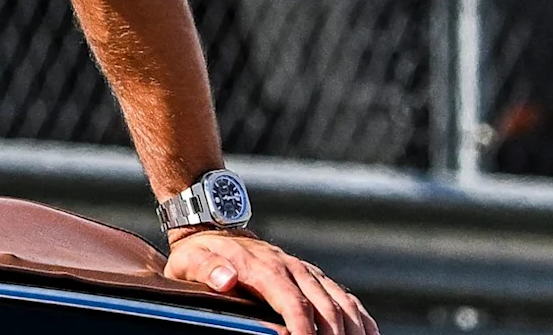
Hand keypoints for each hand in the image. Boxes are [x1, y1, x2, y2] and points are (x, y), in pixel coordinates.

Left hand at [165, 231, 373, 334]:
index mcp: (264, 268)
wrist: (214, 229)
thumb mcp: (192, 260)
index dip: (304, 328)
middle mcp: (292, 268)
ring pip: (341, 302)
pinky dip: (360, 317)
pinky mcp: (315, 277)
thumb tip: (226, 280)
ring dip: (352, 329)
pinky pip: (346, 297)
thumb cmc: (201, 253)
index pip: (293, 302)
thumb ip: (208, 270)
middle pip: (325, 307)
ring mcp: (307, 272)